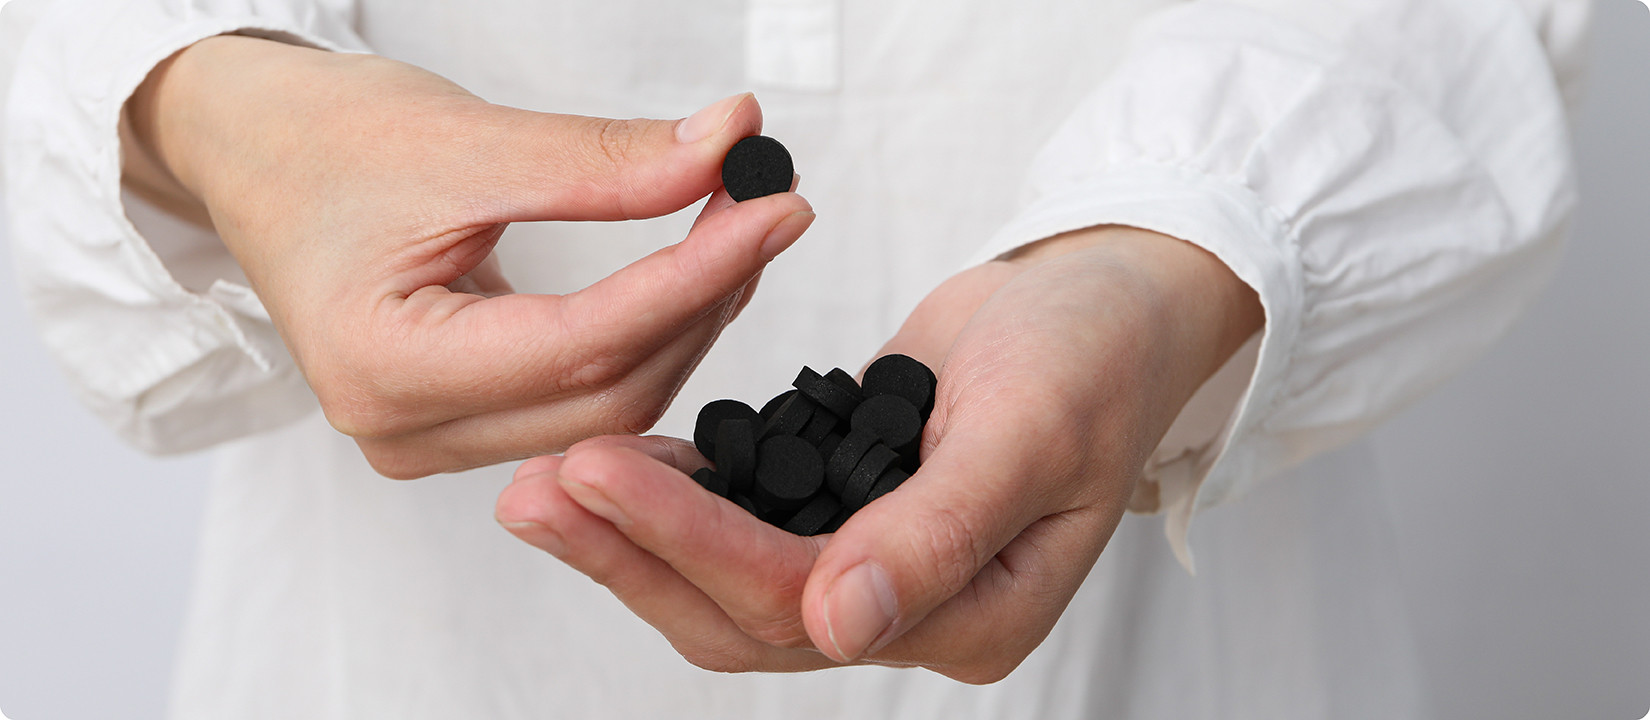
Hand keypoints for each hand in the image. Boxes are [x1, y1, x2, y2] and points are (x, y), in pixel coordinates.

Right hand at [123, 35, 811, 477]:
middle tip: (768, 205)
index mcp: (384, 369)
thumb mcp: (468, 140)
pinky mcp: (460, 422)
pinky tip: (690, 278)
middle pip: (612, 392)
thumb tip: (731, 144)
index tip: (777, 208)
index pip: (588, 342)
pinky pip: (584, 398)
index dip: (697, 274)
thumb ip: (605, 162)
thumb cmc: (324, 142)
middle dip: (704, 298)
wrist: (254, 155)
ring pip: (610, 404)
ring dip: (687, 319)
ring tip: (737, 228)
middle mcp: (405, 430)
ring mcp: (431, 438)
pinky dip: (647, 337)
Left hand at [496, 226, 1260, 679]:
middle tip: (533, 490)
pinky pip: (744, 524)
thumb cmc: (1097, 355)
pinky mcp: (845, 513)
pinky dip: (677, 497)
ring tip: (543, 483)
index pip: (802, 602)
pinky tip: (613, 460)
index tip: (596, 472)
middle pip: (743, 612)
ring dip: (634, 534)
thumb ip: (936, 533)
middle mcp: (914, 611)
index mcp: (972, 616)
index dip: (693, 541)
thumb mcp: (1033, 430)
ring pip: (728, 579)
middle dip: (631, 552)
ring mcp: (875, 568)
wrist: (1108, 296)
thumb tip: (839, 624)